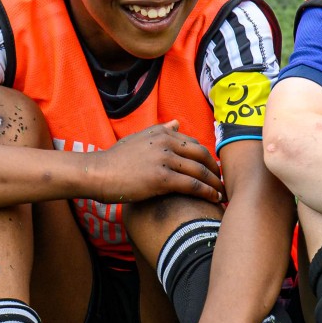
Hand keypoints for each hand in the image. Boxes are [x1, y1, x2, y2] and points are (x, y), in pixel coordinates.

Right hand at [91, 121, 222, 204]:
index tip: (214, 170)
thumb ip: (160, 131)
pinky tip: (214, 199)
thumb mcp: (138, 138)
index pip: (195, 144)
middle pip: (203, 155)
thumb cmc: (116, 159)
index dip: (207, 159)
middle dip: (216, 170)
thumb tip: (177, 123)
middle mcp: (166, 142)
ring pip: (200, 171)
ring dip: (216, 183)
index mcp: (163, 132)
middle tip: (224, 182)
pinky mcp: (161, 178)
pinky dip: (207, 192)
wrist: (97, 173)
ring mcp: (165, 159)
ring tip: (224, 193)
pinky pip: (192, 185)